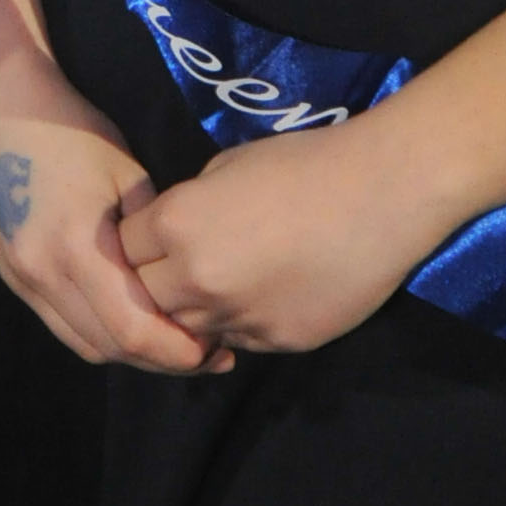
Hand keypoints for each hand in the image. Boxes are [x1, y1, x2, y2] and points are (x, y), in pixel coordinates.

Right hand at [0, 69, 217, 374]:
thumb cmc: (72, 130)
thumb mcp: (128, 175)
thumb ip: (153, 238)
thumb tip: (188, 284)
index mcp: (75, 247)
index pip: (132, 330)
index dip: (178, 352)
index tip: (216, 348)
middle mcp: (41, 275)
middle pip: (109, 348)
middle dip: (161, 359)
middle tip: (207, 351)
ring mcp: (20, 280)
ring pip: (84, 344)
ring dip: (130, 352)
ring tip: (174, 342)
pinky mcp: (13, 279)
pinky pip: (63, 325)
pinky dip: (101, 333)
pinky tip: (132, 320)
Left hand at [121, 124, 418, 356]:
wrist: (383, 194)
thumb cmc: (306, 163)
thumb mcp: (227, 166)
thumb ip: (189, 206)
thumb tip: (177, 231)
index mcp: (177, 224)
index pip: (122, 249)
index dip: (138, 242)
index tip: (158, 235)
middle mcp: (198, 279)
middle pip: (146, 298)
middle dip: (157, 282)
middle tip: (187, 263)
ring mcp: (238, 317)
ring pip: (189, 329)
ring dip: (195, 310)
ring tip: (227, 280)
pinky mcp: (278, 341)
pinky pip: (238, 340)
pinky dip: (240, 323)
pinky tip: (266, 293)